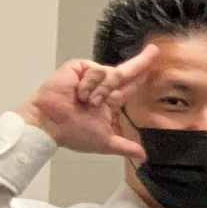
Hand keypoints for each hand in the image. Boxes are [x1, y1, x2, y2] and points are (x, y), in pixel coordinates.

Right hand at [17, 50, 154, 159]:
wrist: (52, 124)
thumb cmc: (74, 133)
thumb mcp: (106, 142)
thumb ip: (125, 146)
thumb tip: (143, 157)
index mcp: (109, 102)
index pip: (129, 87)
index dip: (141, 77)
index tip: (152, 68)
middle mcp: (102, 86)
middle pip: (127, 71)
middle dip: (142, 61)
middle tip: (154, 50)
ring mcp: (90, 76)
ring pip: (114, 74)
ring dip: (102, 91)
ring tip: (88, 102)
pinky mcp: (79, 67)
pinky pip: (97, 70)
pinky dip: (89, 85)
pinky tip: (78, 94)